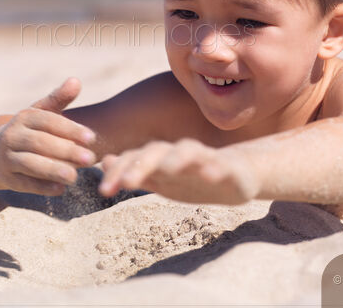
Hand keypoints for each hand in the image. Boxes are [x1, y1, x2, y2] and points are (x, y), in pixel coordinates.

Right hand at [0, 78, 97, 195]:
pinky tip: (60, 189)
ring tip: (75, 177)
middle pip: (41, 143)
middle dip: (66, 151)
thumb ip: (59, 99)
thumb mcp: (40, 112)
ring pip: (30, 163)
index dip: (70, 129)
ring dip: (53, 170)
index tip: (92, 137)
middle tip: (90, 159)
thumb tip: (76, 80)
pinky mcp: (5, 178)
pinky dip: (41, 187)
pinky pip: (23, 183)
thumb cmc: (27, 130)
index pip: (49, 121)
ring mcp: (6, 157)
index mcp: (25, 117)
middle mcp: (13, 135)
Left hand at [98, 138, 259, 203]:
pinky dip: (215, 168)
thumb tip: (105, 161)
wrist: (239, 174)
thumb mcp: (162, 179)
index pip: (135, 159)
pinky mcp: (229, 167)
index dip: (118, 172)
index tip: (103, 191)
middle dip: (140, 165)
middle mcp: (179, 154)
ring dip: (176, 159)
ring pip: (188, 151)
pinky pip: (221, 165)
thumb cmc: (194, 178)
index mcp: (161, 158)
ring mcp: (205, 158)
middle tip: (126, 183)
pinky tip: (211, 175)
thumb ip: (135, 171)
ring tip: (167, 169)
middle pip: (156, 151)